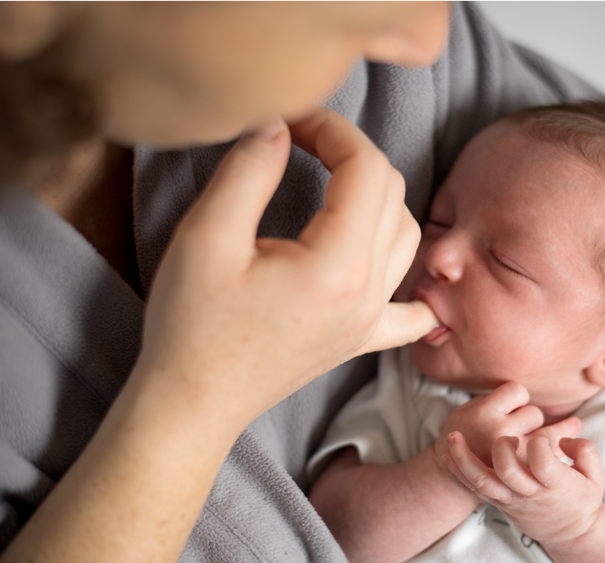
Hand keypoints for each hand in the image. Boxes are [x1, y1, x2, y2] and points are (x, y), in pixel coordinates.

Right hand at [138, 108, 436, 424]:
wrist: (194, 401)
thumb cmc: (193, 326)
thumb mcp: (205, 237)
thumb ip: (247, 171)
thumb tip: (278, 125)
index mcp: (338, 265)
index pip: (366, 167)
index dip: (332, 128)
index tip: (292, 119)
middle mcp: (370, 292)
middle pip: (391, 192)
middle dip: (350, 153)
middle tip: (300, 141)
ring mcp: (372, 320)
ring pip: (406, 233)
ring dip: (377, 196)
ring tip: (332, 184)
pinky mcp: (362, 339)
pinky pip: (412, 306)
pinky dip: (409, 275)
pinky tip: (394, 267)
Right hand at [434, 382, 544, 467]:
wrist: (452, 478)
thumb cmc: (463, 437)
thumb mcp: (466, 409)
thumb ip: (494, 400)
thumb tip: (529, 393)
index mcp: (484, 415)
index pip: (518, 391)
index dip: (516, 396)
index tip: (509, 404)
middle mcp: (501, 435)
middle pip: (534, 413)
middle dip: (526, 417)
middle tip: (512, 425)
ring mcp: (515, 457)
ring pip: (547, 436)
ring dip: (539, 434)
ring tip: (527, 436)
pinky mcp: (525, 473)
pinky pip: (551, 455)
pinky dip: (555, 447)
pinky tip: (566, 438)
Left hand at [443, 425, 603, 547]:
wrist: (570, 533)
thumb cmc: (581, 498)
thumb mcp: (596, 476)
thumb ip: (585, 451)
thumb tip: (564, 438)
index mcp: (556, 484)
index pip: (542, 461)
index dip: (540, 441)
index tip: (540, 435)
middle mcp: (531, 493)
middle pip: (507, 470)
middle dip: (502, 448)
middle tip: (507, 437)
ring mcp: (511, 499)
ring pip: (482, 481)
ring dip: (464, 458)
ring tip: (452, 437)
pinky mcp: (499, 502)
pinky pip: (474, 489)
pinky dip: (458, 471)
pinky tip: (446, 455)